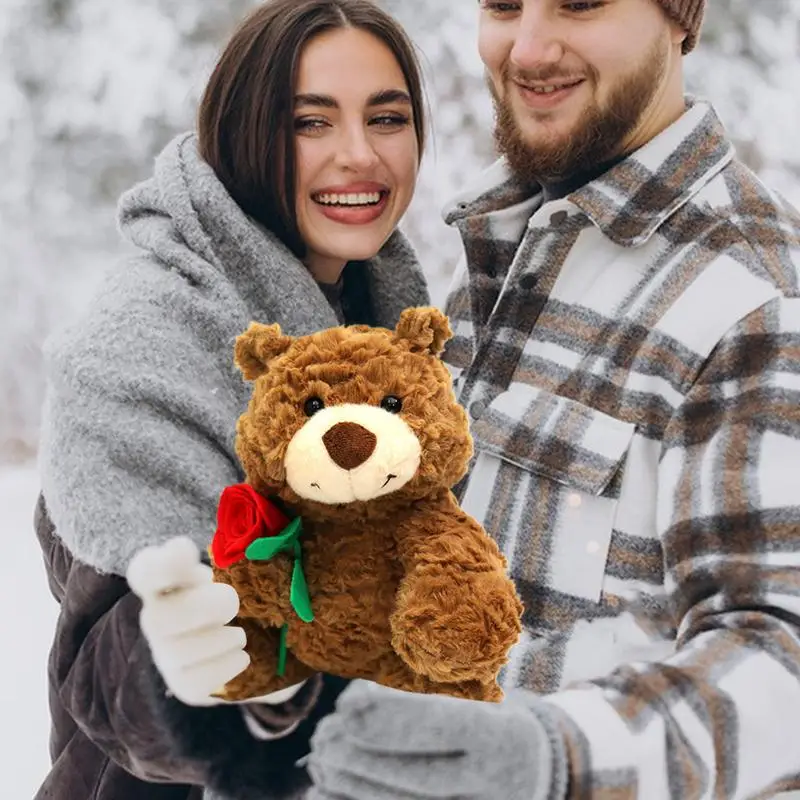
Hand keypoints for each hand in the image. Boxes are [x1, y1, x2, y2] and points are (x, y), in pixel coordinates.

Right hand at [127, 535, 248, 705]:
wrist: (229, 639)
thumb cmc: (219, 595)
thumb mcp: (217, 571)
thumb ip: (206, 561)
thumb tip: (187, 560)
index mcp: (164, 583)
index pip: (144, 572)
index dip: (158, 564)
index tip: (185, 550)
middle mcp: (156, 618)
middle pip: (161, 618)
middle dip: (204, 608)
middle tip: (231, 603)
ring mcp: (165, 654)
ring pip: (180, 654)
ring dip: (221, 640)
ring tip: (239, 635)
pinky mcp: (182, 683)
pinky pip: (198, 681)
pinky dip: (226, 667)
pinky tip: (240, 657)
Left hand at [307, 682, 567, 799]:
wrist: (544, 774)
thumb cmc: (495, 727)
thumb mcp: (478, 704)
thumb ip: (426, 707)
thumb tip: (357, 705)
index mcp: (503, 735)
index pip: (443, 725)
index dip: (392, 714)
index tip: (349, 700)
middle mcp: (495, 782)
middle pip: (418, 775)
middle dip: (361, 754)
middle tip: (325, 733)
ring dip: (354, 784)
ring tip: (321, 758)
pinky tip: (328, 790)